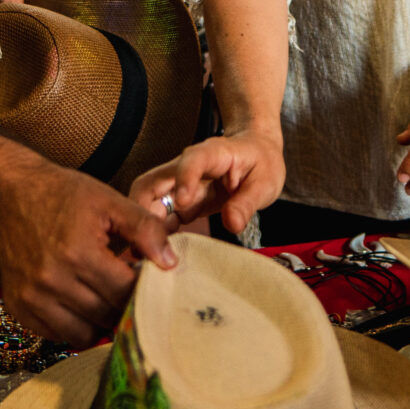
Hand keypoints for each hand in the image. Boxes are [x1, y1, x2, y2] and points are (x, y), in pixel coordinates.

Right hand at [0, 157, 175, 343]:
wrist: (9, 193)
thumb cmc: (62, 194)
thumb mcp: (108, 201)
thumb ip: (144, 229)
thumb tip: (170, 263)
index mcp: (79, 253)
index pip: (125, 292)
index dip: (142, 289)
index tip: (145, 279)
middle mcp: (53, 280)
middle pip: (107, 315)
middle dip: (124, 305)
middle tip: (128, 290)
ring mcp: (32, 297)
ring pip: (84, 334)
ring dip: (101, 322)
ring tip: (106, 298)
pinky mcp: (18, 307)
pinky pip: (57, 335)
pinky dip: (74, 326)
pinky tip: (81, 304)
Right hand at [130, 130, 286, 239]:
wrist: (255, 153)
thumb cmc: (259, 162)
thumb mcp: (264, 182)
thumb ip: (247, 202)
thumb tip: (233, 224)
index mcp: (212, 154)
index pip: (192, 160)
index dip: (185, 179)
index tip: (183, 202)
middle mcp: (185, 167)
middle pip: (151, 184)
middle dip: (144, 213)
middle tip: (152, 243)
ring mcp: (176, 186)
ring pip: (147, 202)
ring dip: (145, 228)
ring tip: (150, 255)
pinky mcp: (177, 203)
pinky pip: (158, 218)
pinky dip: (154, 236)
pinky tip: (159, 254)